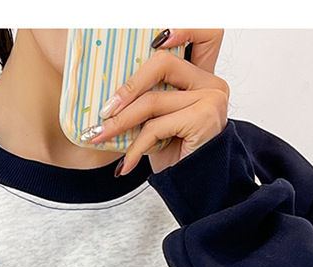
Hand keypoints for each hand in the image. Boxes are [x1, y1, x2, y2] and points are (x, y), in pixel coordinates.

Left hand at [86, 29, 227, 173]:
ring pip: (152, 100)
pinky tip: (126, 164)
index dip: (183, 28)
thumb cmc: (177, 158)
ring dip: (120, 123)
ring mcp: (211, 98)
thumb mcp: (159, 122)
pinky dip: (135, 147)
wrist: (198, 192)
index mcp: (202, 77)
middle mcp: (212, 83)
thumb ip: (149, 99)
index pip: (205, 33)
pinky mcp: (204, 118)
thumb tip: (110, 93)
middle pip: (162, 63)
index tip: (154, 40)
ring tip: (100, 137)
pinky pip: (156, 126)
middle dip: (127, 88)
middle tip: (104, 111)